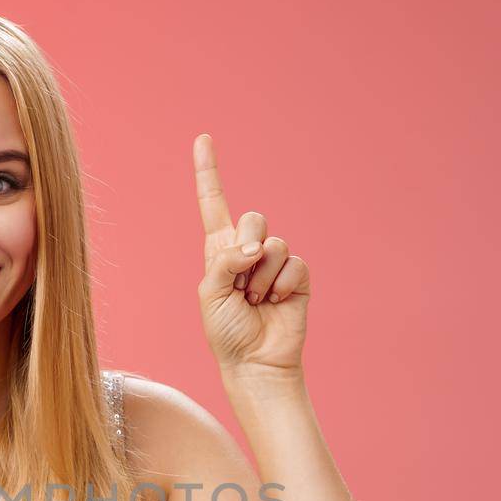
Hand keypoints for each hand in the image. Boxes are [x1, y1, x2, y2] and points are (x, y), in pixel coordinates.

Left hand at [193, 133, 310, 377]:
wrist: (254, 362)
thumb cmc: (226, 332)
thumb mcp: (210, 293)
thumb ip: (225, 261)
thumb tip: (256, 247)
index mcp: (219, 251)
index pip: (213, 204)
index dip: (208, 172)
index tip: (203, 138)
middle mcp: (247, 251)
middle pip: (253, 218)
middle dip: (247, 245)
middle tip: (241, 282)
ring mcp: (274, 263)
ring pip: (274, 242)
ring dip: (262, 276)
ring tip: (256, 301)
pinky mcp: (297, 277)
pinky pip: (294, 262)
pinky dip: (283, 285)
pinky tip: (277, 303)